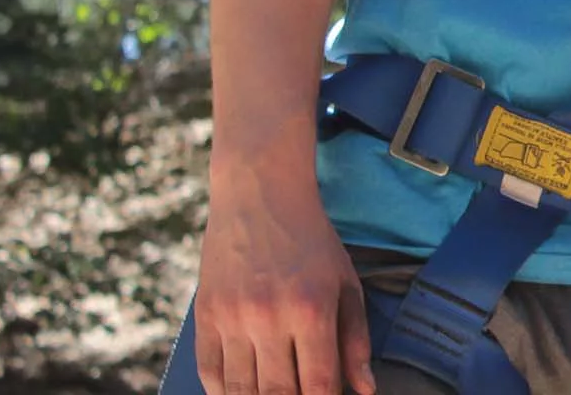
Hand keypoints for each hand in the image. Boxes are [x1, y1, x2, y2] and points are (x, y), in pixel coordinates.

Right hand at [192, 179, 375, 394]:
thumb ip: (356, 340)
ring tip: (275, 394)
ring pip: (240, 390)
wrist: (260, 195)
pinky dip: (223, 393)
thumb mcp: (346, 284)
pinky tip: (240, 393)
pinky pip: (209, 373)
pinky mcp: (205, 316)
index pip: (318, 385)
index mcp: (312, 309)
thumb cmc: (312, 241)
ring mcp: (232, 318)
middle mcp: (269, 317)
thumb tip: (365, 389)